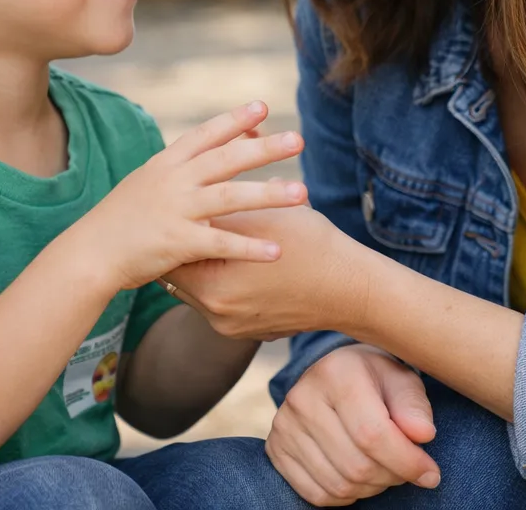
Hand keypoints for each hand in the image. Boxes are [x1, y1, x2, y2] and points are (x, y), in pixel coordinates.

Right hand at [83, 103, 306, 291]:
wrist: (88, 253)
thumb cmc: (119, 220)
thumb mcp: (145, 184)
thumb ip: (177, 172)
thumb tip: (206, 159)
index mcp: (166, 164)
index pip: (206, 134)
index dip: (235, 119)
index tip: (263, 105)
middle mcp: (174, 180)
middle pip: (227, 158)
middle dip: (264, 148)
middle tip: (298, 140)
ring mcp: (176, 209)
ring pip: (230, 196)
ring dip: (269, 194)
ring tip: (304, 193)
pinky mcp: (177, 242)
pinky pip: (221, 244)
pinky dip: (250, 247)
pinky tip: (277, 251)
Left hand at [163, 203, 360, 339]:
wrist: (352, 288)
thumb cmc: (309, 244)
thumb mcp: (259, 216)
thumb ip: (220, 209)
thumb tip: (193, 195)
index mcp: (212, 287)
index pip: (173, 254)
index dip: (175, 226)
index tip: (175, 205)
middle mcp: (216, 315)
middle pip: (182, 275)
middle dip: (187, 245)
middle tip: (185, 217)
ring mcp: (232, 327)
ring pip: (201, 289)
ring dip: (205, 263)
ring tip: (210, 234)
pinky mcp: (250, 331)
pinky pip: (223, 301)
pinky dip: (224, 279)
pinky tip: (237, 258)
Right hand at [266, 345, 439, 505]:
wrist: (335, 374)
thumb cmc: (375, 379)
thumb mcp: (401, 379)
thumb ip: (414, 405)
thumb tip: (422, 435)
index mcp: (336, 373)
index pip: (372, 434)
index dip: (406, 462)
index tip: (431, 473)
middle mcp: (303, 396)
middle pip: (356, 465)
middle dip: (392, 476)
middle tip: (406, 468)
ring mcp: (284, 424)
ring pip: (338, 485)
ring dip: (371, 488)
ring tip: (384, 469)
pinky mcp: (276, 448)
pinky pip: (317, 495)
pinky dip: (345, 496)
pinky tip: (358, 475)